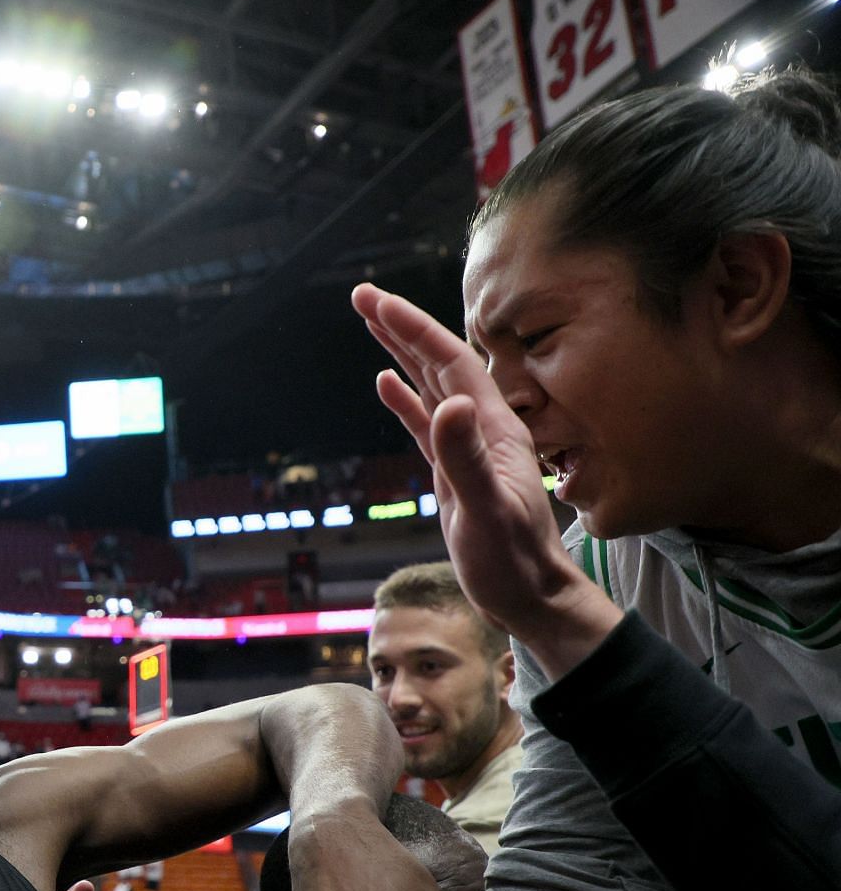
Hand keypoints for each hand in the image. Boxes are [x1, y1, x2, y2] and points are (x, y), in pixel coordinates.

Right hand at [352, 284, 594, 640]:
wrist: (529, 595)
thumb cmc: (512, 560)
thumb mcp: (486, 509)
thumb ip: (466, 457)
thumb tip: (449, 404)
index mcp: (494, 427)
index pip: (450, 362)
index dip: (414, 328)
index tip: (379, 301)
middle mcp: (483, 428)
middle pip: (439, 362)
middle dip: (402, 327)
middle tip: (362, 295)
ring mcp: (468, 448)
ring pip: (430, 386)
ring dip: (401, 353)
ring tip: (370, 322)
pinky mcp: (453, 471)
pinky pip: (425, 423)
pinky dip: (404, 399)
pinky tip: (384, 383)